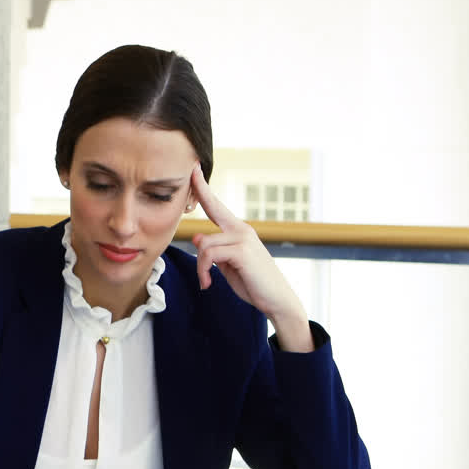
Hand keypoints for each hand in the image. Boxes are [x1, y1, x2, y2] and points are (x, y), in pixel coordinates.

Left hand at [188, 166, 313, 351]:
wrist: (276, 300)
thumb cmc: (253, 284)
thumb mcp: (228, 265)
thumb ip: (214, 251)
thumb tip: (197, 238)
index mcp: (238, 231)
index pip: (217, 207)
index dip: (204, 189)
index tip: (194, 170)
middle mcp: (241, 229)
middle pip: (213, 209)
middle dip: (201, 189)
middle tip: (192, 168)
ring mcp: (243, 237)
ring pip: (205, 243)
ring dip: (200, 266)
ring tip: (206, 281)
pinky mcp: (242, 250)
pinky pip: (209, 254)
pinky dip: (203, 271)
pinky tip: (208, 284)